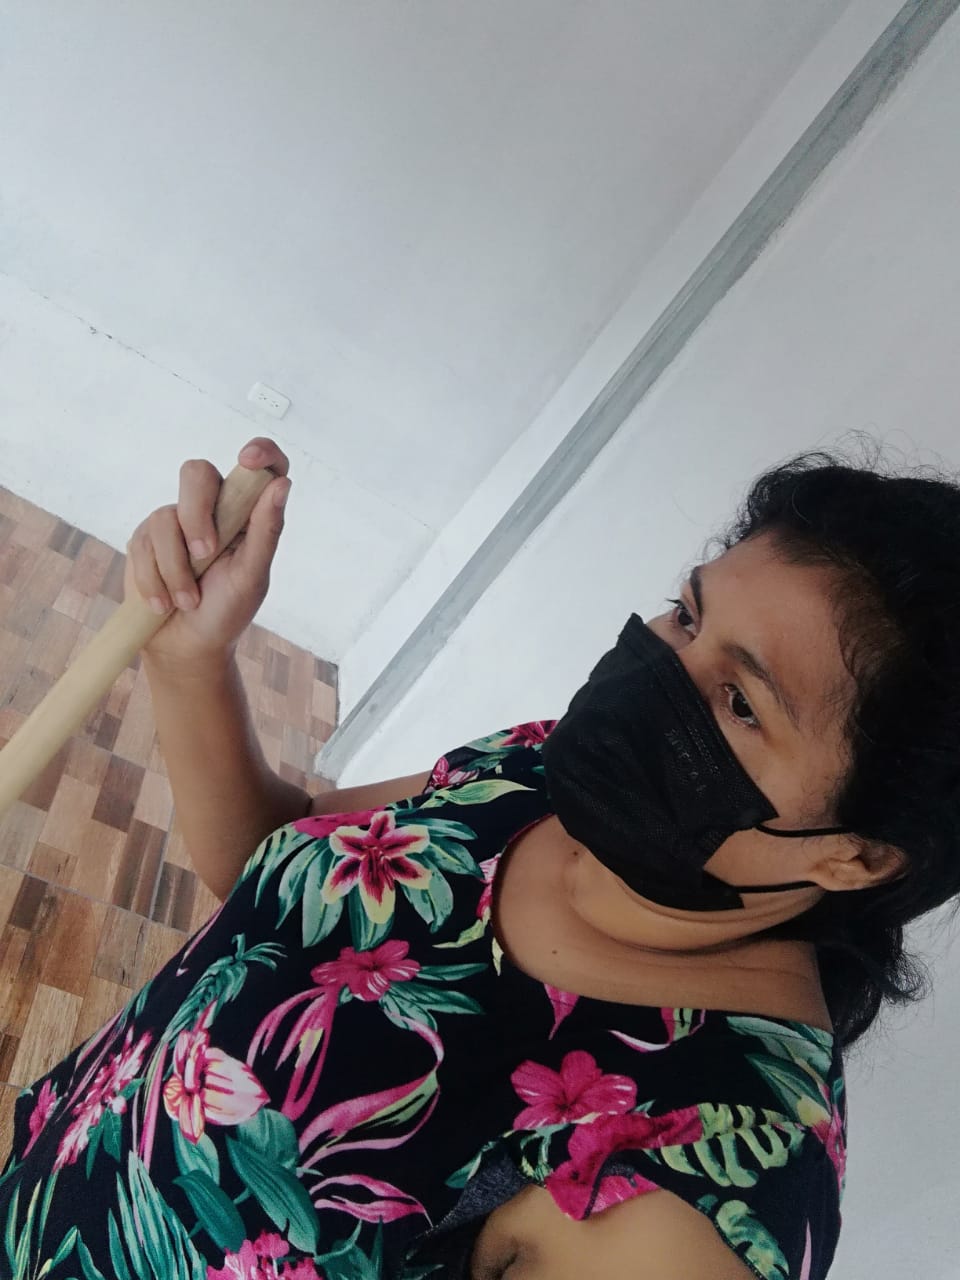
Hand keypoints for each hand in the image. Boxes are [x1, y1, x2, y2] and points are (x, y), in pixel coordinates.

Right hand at [124, 437, 290, 671]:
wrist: (185, 646)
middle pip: (196, 472)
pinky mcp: (145, 539)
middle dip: (196, 514)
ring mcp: (175, 521)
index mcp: (246, 514)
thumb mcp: (253, 577)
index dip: (260, 451)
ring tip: (187, 602)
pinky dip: (155, 580)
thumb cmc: (227, 611)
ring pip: (165, 518)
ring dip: (177, 569)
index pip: (260, 466)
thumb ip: (266, 531)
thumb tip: (282, 484)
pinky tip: (164, 604)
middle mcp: (212, 509)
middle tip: (206, 554)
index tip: (249, 458)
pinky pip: (143, 544)